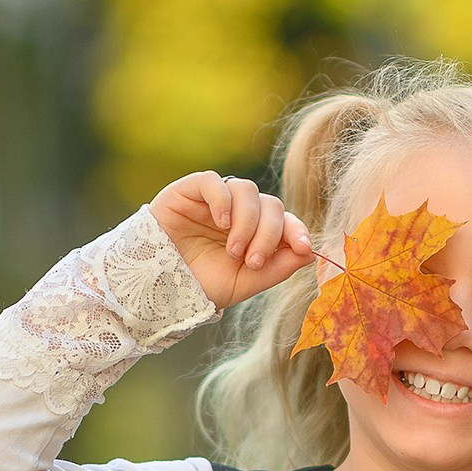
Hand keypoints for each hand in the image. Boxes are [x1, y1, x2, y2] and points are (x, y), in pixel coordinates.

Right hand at [150, 171, 316, 311]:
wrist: (160, 289)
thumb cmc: (202, 286)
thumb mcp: (248, 282)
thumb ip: (280, 267)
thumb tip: (311, 251)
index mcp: (255, 232)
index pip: (284, 220)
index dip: (297, 230)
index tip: (303, 247)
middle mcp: (238, 212)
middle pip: (270, 204)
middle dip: (268, 234)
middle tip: (252, 261)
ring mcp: (215, 200)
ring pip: (246, 191)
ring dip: (247, 222)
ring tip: (233, 250)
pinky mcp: (189, 191)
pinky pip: (213, 182)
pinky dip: (222, 200)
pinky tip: (220, 223)